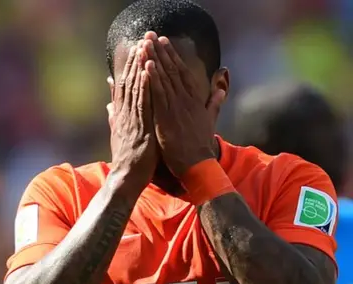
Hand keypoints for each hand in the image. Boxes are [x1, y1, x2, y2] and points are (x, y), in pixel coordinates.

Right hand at [107, 41, 157, 185]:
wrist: (125, 177)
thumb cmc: (126, 159)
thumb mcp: (118, 133)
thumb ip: (113, 116)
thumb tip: (109, 103)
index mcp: (120, 115)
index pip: (123, 87)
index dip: (128, 68)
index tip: (134, 51)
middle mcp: (124, 114)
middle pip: (128, 83)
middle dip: (134, 63)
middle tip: (139, 42)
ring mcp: (131, 120)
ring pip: (135, 90)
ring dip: (140, 69)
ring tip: (144, 50)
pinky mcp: (140, 127)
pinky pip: (143, 104)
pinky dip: (145, 87)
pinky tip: (149, 73)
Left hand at [143, 33, 225, 176]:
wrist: (196, 165)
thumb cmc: (200, 145)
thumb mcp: (210, 120)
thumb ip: (214, 102)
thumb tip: (221, 88)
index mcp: (194, 100)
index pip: (182, 72)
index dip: (172, 56)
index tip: (164, 42)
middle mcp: (186, 100)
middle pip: (172, 70)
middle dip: (161, 52)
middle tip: (151, 35)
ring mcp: (176, 108)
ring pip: (164, 79)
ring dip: (154, 60)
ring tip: (146, 44)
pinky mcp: (167, 118)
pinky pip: (159, 95)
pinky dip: (153, 80)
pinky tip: (147, 66)